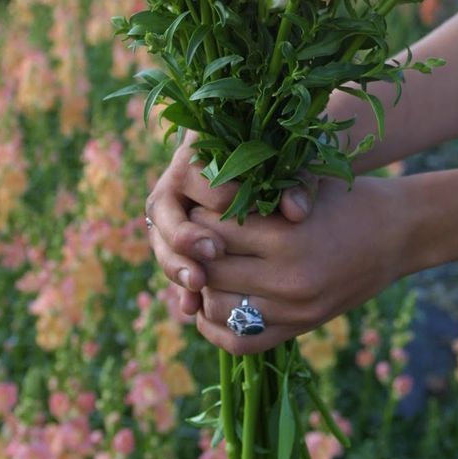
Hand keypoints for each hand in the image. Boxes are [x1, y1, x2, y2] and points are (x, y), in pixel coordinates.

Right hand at [145, 136, 314, 315]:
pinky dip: (180, 285)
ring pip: (161, 240)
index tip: (243, 209)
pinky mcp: (175, 240)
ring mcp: (171, 213)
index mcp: (197, 151)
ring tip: (198, 283)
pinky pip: (171, 262)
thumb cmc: (280, 162)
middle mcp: (175, 182)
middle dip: (185, 235)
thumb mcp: (290, 165)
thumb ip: (296, 182)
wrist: (267, 169)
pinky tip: (192, 307)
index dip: (219, 193)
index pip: (198, 173)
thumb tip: (297, 212)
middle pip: (164, 209)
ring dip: (176, 264)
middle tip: (213, 252)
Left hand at [188, 174, 407, 354]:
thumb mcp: (306, 184)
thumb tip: (203, 208)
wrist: (397, 234)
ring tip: (200, 266)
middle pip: (212, 272)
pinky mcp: (300, 329)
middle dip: (194, 254)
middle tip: (191, 238)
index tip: (197, 207)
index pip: (215, 232)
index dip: (198, 218)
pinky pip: (241, 342)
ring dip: (201, 289)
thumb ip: (259, 192)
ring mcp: (294, 311)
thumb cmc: (348, 198)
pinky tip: (209, 304)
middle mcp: (288, 280)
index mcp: (287, 237)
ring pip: (219, 309)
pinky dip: (216, 328)